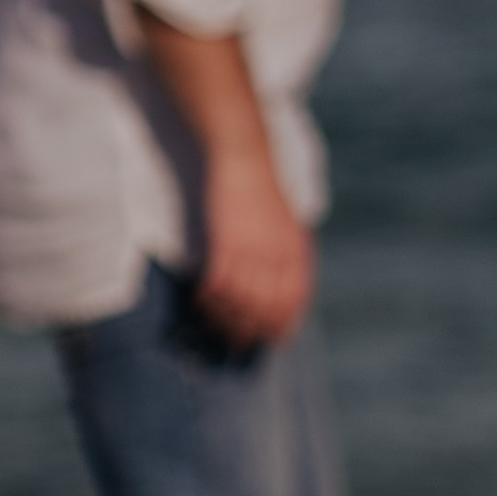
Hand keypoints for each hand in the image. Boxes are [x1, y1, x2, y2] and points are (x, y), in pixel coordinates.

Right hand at [127, 9, 316, 347]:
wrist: (242, 150)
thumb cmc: (260, 185)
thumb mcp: (284, 220)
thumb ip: (285, 252)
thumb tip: (278, 284)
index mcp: (298, 250)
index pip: (295, 301)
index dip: (282, 325)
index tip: (270, 342)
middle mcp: (280, 254)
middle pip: (267, 309)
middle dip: (251, 332)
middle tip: (234, 345)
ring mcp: (254, 249)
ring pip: (241, 302)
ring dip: (225, 320)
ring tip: (212, 327)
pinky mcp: (227, 241)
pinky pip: (219, 284)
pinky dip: (208, 299)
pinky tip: (198, 302)